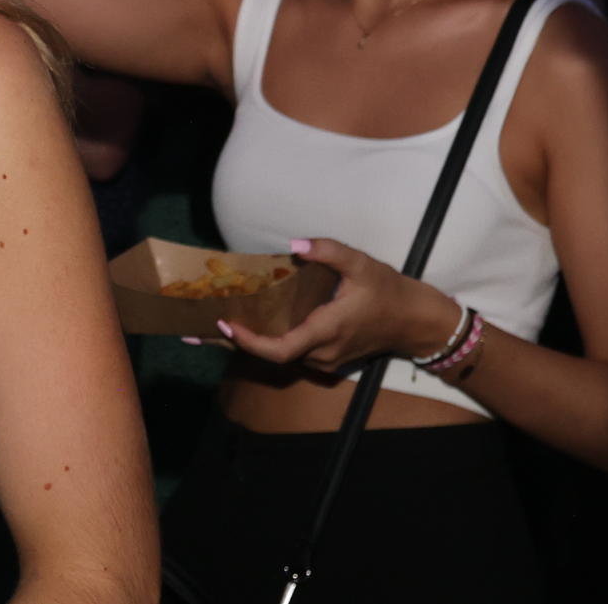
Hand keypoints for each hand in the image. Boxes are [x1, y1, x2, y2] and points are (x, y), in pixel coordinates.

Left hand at [219, 238, 461, 378]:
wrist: (413, 321)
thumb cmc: (387, 290)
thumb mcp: (361, 263)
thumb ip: (329, 251)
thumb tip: (295, 245)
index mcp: (325, 331)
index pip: (279, 349)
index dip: (249, 342)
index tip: (224, 326)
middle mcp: (321, 354)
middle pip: (270, 355)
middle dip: (233, 344)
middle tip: (194, 332)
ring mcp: (324, 362)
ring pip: (279, 356)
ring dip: (249, 343)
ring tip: (214, 326)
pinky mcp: (327, 361)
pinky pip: (291, 354)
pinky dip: (267, 343)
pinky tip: (249, 328)